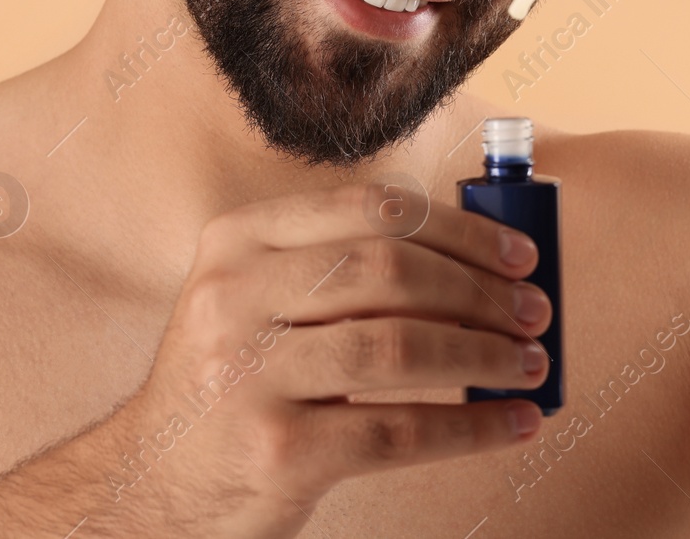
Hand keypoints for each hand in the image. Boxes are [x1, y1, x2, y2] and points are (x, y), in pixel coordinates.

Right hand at [121, 181, 550, 532]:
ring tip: (530, 364)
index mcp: (237, 240)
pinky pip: (398, 432)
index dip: (459, 227)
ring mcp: (250, 374)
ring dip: (484, 355)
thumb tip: (478, 266)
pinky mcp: (276, 449)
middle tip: (535, 312)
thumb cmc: (234, 383)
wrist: (154, 482)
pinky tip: (512, 424)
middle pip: (389, 271)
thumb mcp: (255, 301)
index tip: (517, 254)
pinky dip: (471, 427)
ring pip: (398, 347)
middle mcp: (234, 296)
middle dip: (479, 290)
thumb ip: (337, 270)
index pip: (369, 208)